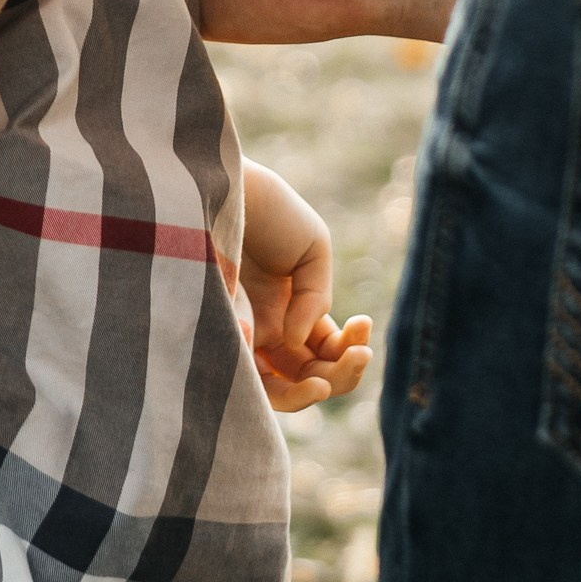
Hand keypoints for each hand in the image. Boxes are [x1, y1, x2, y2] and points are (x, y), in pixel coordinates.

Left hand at [237, 160, 372, 413]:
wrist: (220, 188)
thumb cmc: (267, 212)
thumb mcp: (311, 247)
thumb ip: (315, 297)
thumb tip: (295, 342)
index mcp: (296, 308)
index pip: (328, 350)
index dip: (352, 347)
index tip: (362, 324)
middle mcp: (271, 328)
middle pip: (311, 376)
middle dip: (343, 375)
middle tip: (359, 355)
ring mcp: (245, 337)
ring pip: (281, 391)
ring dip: (310, 393)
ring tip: (324, 384)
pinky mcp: (218, 340)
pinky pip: (245, 383)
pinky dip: (272, 386)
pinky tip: (292, 362)